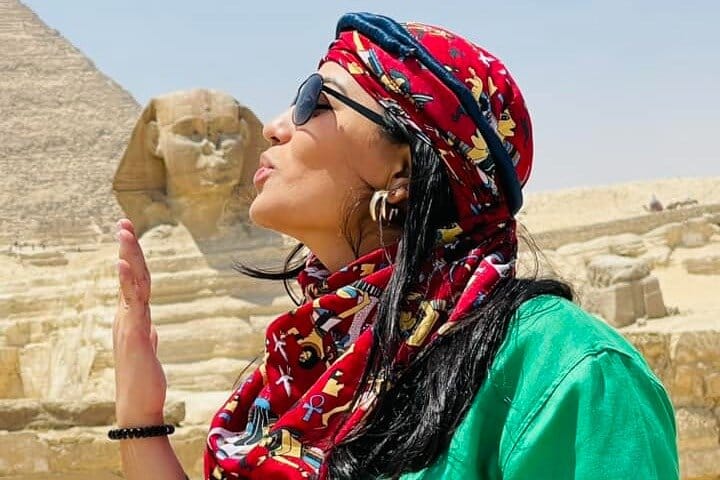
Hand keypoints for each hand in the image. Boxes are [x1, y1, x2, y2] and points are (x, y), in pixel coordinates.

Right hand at [112, 218, 166, 426]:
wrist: (139, 405)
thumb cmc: (144, 379)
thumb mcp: (147, 350)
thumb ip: (146, 335)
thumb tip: (151, 327)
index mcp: (131, 317)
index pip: (134, 280)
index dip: (133, 257)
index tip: (129, 233)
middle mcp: (126, 316)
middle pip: (130, 275)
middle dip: (128, 247)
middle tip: (124, 222)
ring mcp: (128, 324)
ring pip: (130, 284)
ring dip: (128, 256)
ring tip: (124, 233)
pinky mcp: (134, 334)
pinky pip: (132, 303)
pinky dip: (128, 282)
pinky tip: (125, 265)